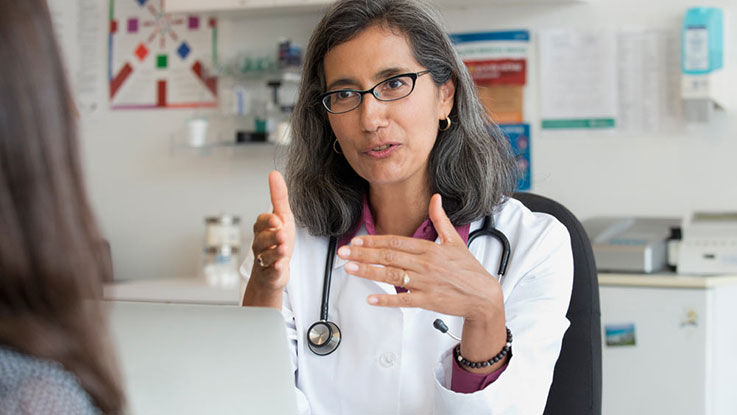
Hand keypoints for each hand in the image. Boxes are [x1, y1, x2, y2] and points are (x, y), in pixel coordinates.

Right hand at [243, 171, 295, 305]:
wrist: (274, 269)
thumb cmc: (278, 241)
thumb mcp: (283, 216)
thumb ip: (279, 197)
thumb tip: (274, 174)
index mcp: (263, 228)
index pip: (262, 222)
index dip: (268, 221)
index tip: (277, 220)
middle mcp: (260, 243)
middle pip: (262, 239)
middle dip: (272, 237)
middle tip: (282, 235)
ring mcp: (264, 260)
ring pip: (265, 256)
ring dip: (274, 252)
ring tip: (284, 249)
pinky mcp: (270, 274)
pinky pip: (270, 272)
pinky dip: (275, 269)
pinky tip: (280, 266)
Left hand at [338, 194, 508, 371]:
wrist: (483, 296)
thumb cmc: (468, 270)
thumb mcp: (454, 241)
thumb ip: (440, 219)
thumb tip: (436, 198)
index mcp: (429, 249)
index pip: (396, 242)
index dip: (374, 241)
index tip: (357, 241)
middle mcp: (425, 265)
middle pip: (389, 257)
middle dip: (364, 254)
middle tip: (344, 253)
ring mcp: (426, 283)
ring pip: (393, 276)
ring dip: (370, 272)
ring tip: (351, 269)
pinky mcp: (428, 301)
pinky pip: (404, 300)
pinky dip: (387, 299)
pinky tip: (371, 297)